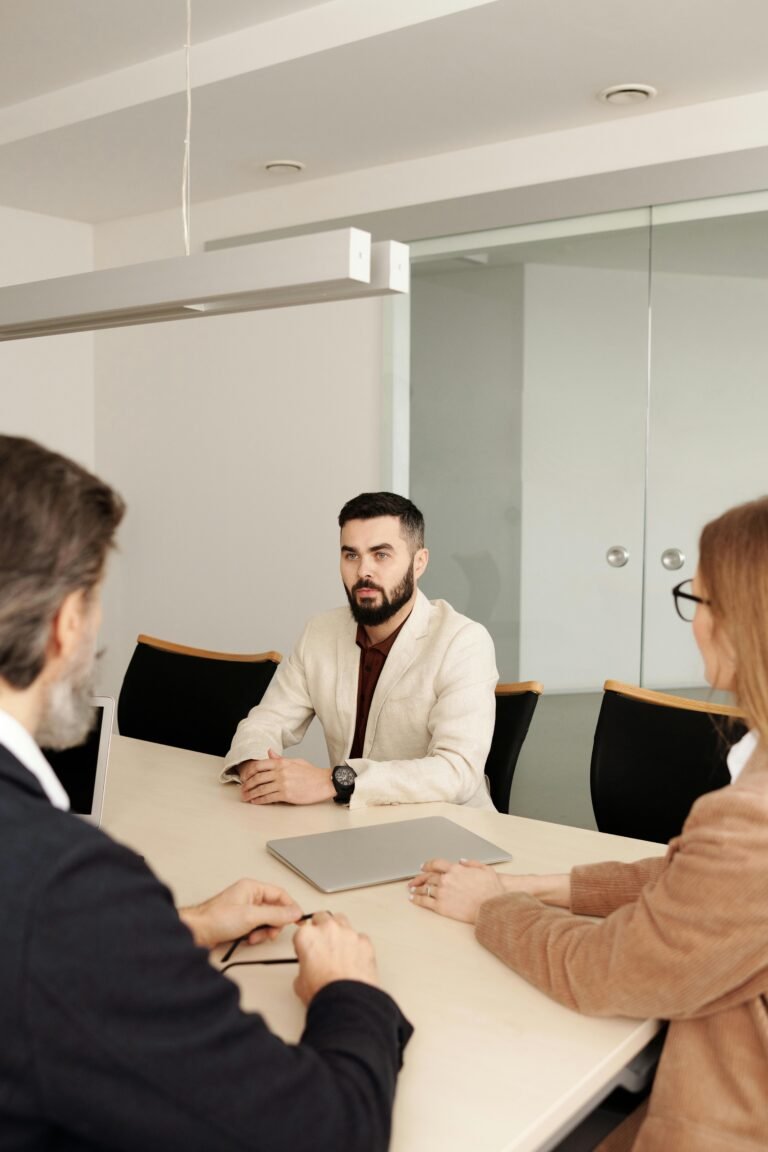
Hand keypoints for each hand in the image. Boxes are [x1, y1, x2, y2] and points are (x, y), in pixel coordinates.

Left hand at [179, 878, 301, 949]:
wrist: (196, 932)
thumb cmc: (215, 919)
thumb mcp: (251, 916)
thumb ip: (275, 914)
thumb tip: (294, 912)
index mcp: (253, 888)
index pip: (280, 895)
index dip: (290, 908)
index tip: (298, 920)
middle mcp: (249, 896)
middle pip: (275, 910)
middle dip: (273, 924)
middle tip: (269, 933)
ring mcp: (244, 909)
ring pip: (266, 921)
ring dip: (263, 932)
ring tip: (253, 937)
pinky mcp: (239, 922)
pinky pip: (256, 928)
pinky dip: (254, 935)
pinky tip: (247, 939)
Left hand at [239, 749, 333, 804]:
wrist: (324, 782)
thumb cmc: (312, 773)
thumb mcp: (295, 761)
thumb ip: (280, 759)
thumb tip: (269, 752)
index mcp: (282, 763)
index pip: (259, 765)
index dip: (249, 772)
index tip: (245, 777)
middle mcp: (280, 772)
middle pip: (258, 778)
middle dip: (247, 785)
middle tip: (242, 789)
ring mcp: (283, 783)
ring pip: (261, 789)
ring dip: (251, 794)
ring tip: (246, 797)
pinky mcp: (286, 795)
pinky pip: (269, 798)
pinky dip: (260, 800)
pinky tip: (255, 802)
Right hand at [293, 911, 379, 1003]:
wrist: (347, 1003)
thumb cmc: (324, 993)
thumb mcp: (300, 983)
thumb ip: (303, 969)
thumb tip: (308, 973)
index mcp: (307, 936)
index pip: (302, 932)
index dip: (304, 943)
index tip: (307, 950)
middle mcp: (328, 929)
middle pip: (322, 918)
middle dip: (321, 928)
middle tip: (322, 943)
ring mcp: (348, 933)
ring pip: (342, 920)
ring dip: (339, 930)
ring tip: (339, 946)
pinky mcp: (365, 942)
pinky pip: (360, 937)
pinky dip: (357, 944)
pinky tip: (355, 956)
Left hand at [408, 858, 505, 923]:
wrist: (491, 907)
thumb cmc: (491, 889)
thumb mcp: (485, 869)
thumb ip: (472, 863)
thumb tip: (461, 861)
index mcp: (455, 869)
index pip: (436, 864)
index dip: (427, 865)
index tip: (423, 867)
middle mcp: (446, 879)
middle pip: (428, 877)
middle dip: (420, 878)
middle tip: (414, 880)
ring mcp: (442, 893)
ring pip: (425, 889)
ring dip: (416, 889)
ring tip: (412, 890)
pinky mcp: (441, 907)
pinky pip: (425, 902)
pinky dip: (417, 900)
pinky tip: (413, 899)